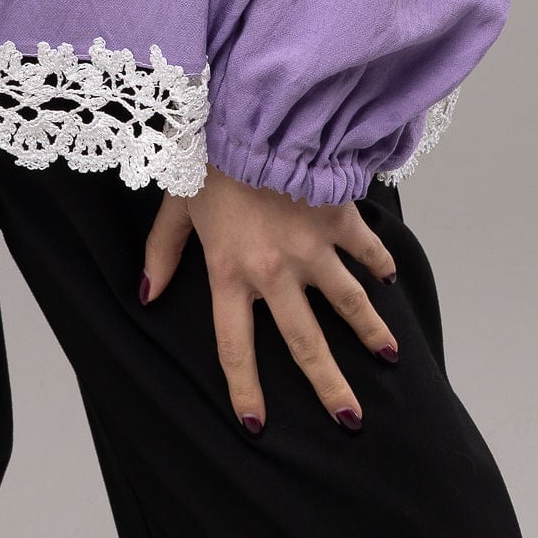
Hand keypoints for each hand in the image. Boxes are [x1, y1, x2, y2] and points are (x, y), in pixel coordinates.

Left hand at [142, 165, 398, 432]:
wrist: (253, 111)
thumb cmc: (208, 154)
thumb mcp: (175, 200)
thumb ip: (163, 250)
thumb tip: (146, 294)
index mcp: (230, 271)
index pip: (235, 347)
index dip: (245, 389)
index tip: (257, 425)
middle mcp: (274, 271)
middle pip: (304, 342)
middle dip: (329, 385)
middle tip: (349, 420)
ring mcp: (312, 247)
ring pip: (348, 303)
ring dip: (370, 333)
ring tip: (388, 357)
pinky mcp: (338, 217)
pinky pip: (365, 249)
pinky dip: (380, 263)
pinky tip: (390, 279)